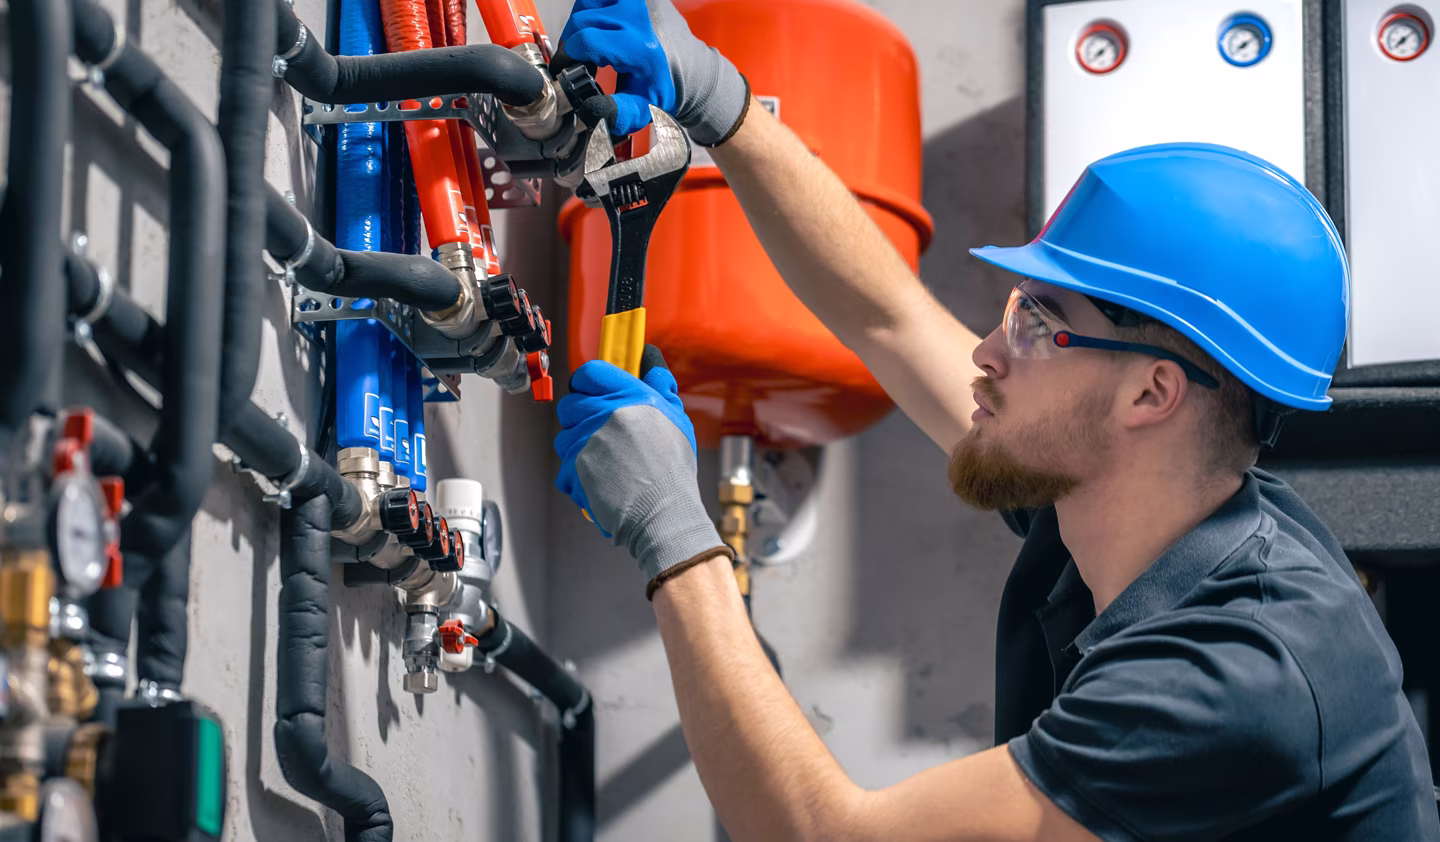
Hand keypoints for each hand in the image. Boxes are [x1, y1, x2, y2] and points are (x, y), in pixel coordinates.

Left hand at [555, 346, 730, 588]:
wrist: (663, 512)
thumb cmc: (673, 468)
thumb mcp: (675, 417)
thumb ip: (660, 385)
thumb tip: (650, 360)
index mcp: (628, 396)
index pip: (589, 372)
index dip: (587, 381)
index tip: (593, 391)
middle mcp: (603, 414)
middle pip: (570, 403)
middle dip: (580, 416)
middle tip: (601, 431)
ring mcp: (585, 442)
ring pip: (563, 436)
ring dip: (578, 447)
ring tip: (605, 461)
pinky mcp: (573, 469)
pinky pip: (564, 466)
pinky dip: (577, 475)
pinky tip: (600, 481)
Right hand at [559, 0, 749, 143]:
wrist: (679, 69)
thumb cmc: (655, 87)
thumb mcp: (639, 108)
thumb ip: (617, 114)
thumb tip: (590, 109)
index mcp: (640, 48)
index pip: (587, 41)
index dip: (569, 57)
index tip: (567, 71)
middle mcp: (637, 17)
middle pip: (581, 23)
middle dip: (572, 45)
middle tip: (578, 64)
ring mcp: (633, 1)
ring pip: (583, 7)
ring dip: (578, 29)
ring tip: (587, 48)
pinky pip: (592, 0)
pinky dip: (587, 15)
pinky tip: (595, 32)